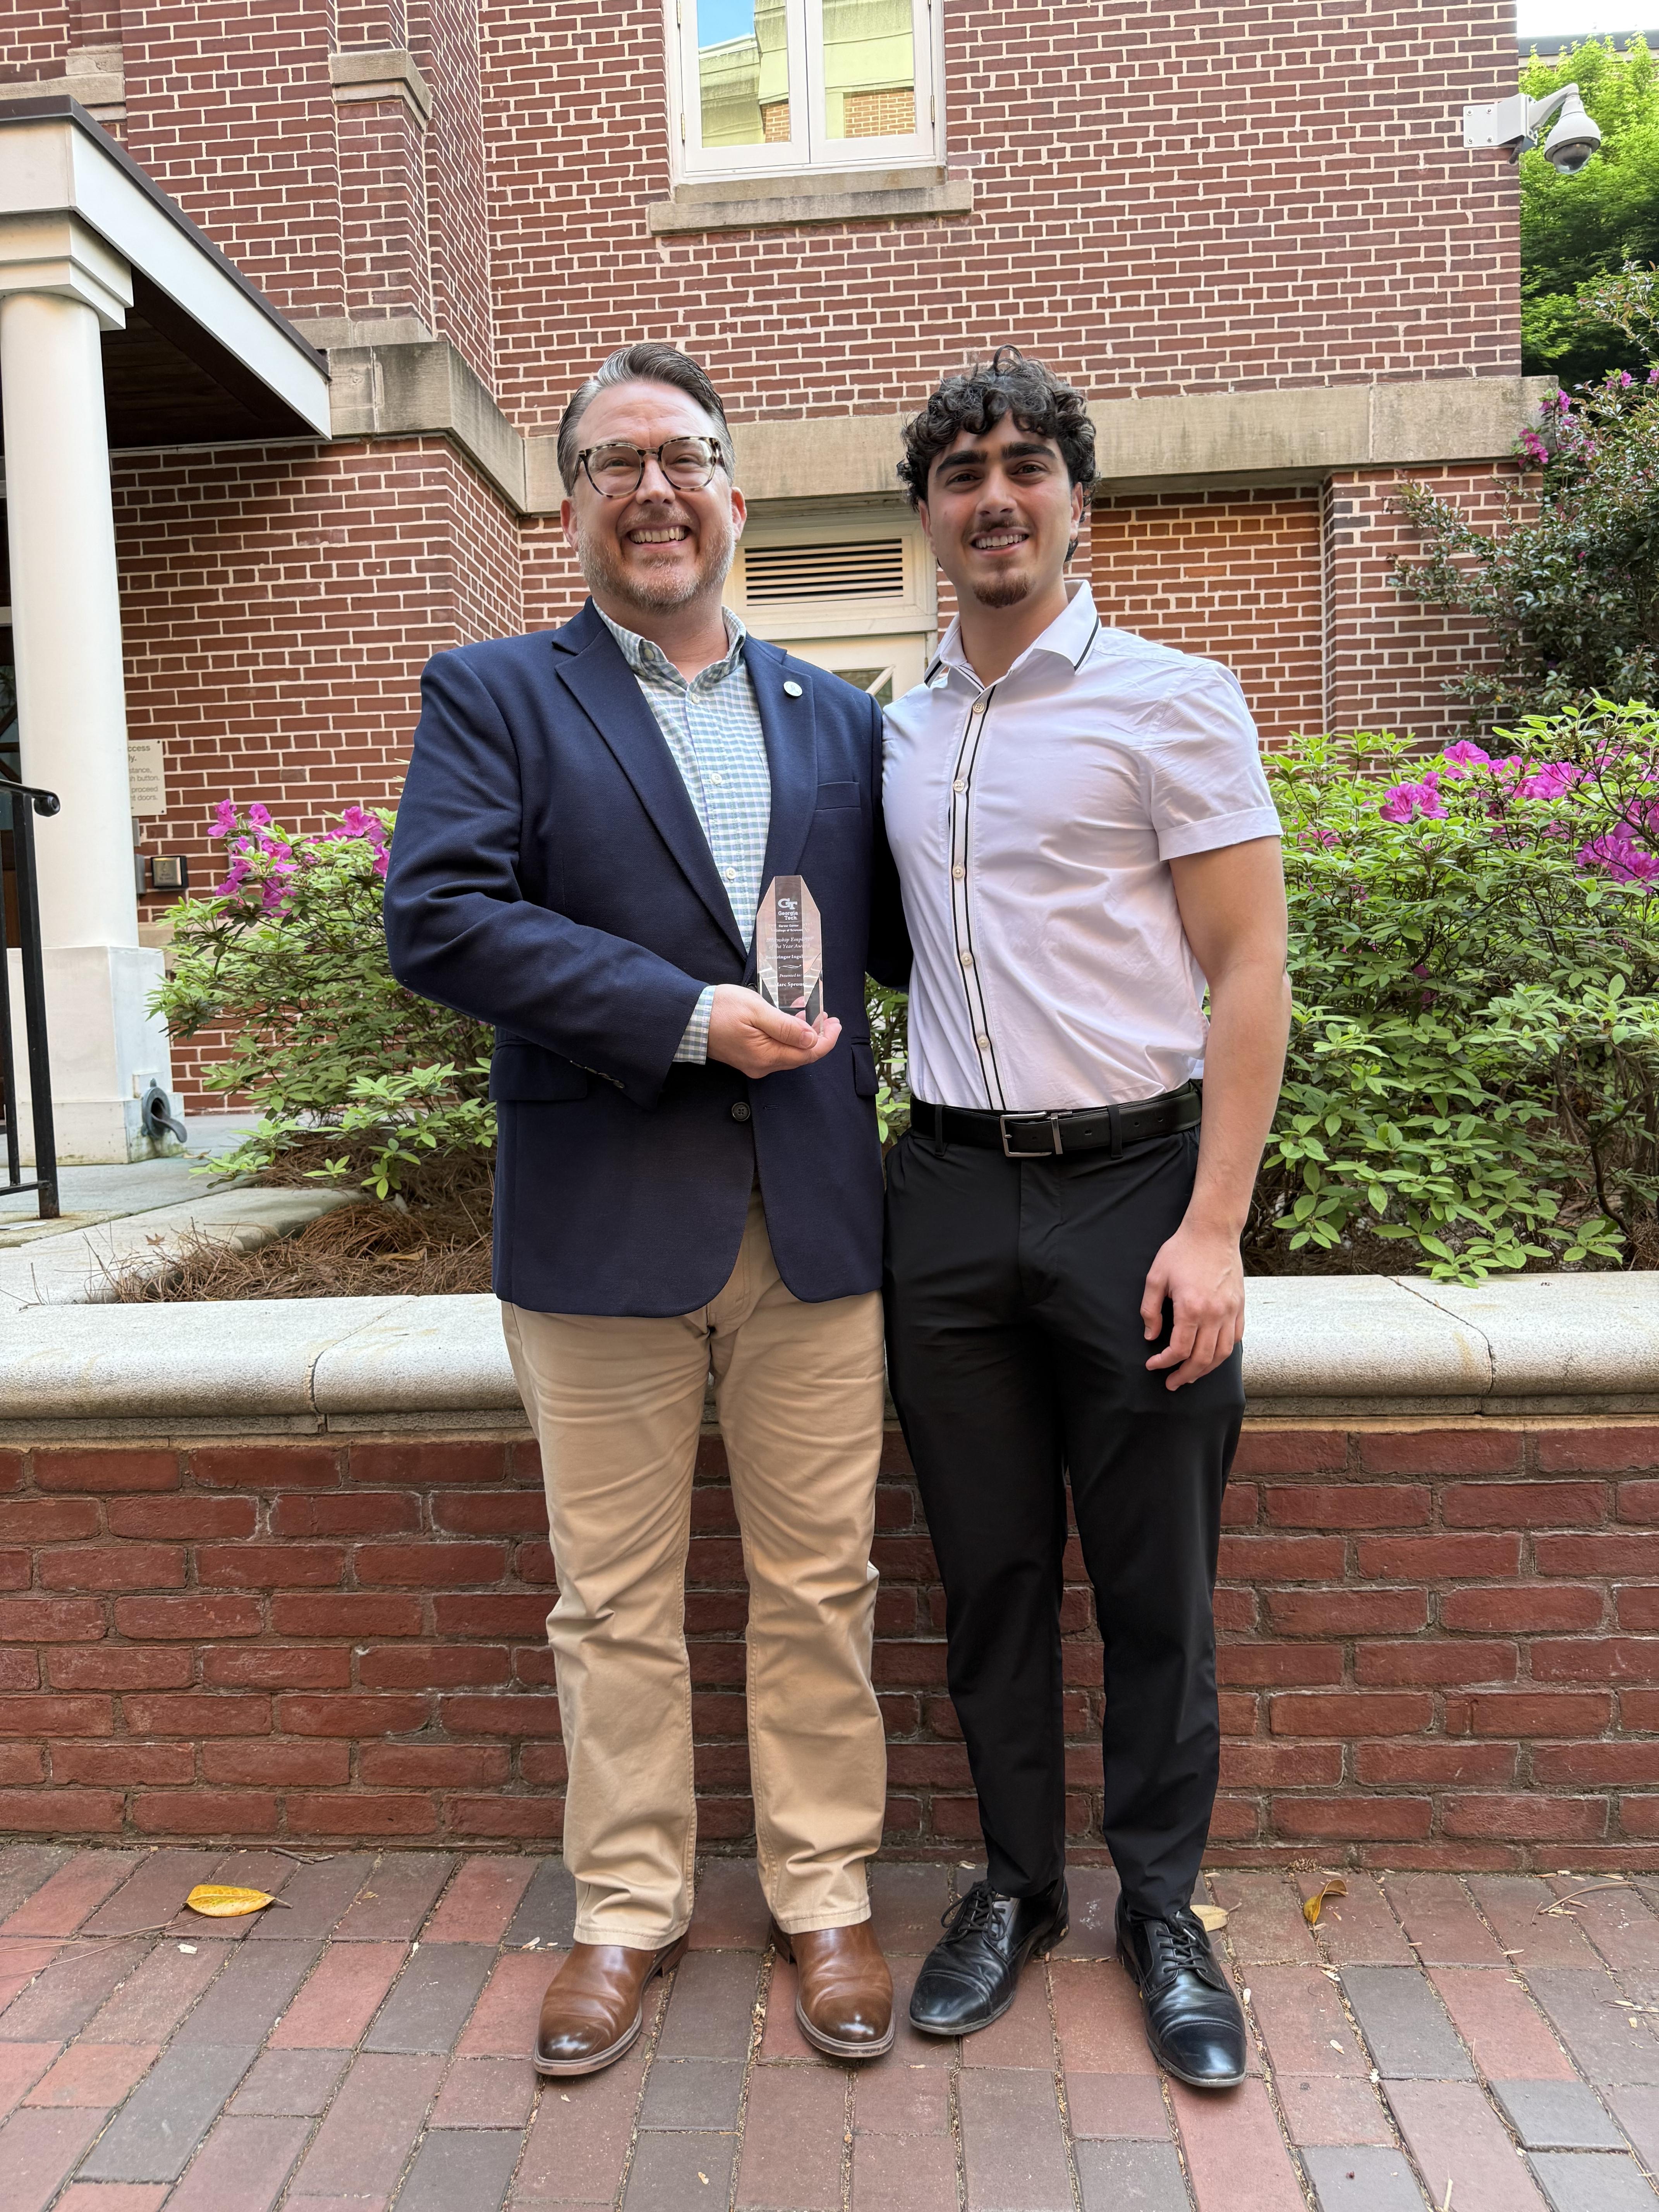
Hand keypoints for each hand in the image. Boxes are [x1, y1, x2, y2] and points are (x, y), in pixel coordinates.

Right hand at [706, 983, 840, 1077]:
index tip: (836, 1023)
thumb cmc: (719, 1009)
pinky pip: (776, 1051)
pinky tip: (793, 1022)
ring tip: (813, 1015)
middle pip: (800, 1056)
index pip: (808, 1054)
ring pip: (789, 1053)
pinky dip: (789, 1038)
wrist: (688, 1017)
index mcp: (766, 1056)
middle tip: (829, 1017)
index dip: (827, 1040)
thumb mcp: (756, 1010)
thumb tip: (811, 1038)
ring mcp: (754, 1064)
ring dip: (804, 1036)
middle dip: (819, 1037)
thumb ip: (785, 1026)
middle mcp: (762, 1066)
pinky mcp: (748, 1058)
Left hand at [1141, 1221, 1244, 1390]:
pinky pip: (1236, 1338)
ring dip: (1206, 1370)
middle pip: (1203, 1359)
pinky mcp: (1240, 1306)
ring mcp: (1231, 1311)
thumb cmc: (1181, 1251)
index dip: (1164, 1363)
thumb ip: (1150, 1310)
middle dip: (1185, 1375)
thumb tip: (1151, 1336)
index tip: (1153, 1365)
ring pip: (1222, 1353)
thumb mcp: (1156, 1277)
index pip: (1179, 1349)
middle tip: (1172, 1383)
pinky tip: (1212, 1356)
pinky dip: (1224, 1352)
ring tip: (1192, 1376)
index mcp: (1191, 1308)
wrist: (1212, 1231)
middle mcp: (1215, 1314)